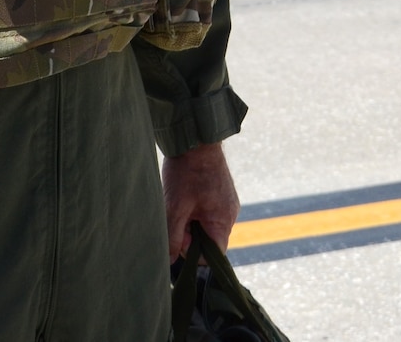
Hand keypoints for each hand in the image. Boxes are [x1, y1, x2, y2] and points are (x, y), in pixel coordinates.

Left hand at [163, 141, 239, 259]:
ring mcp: (226, 202)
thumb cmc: (186, 173)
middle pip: (209, 240)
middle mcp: (229, 214)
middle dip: (189, 235)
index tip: (179, 239)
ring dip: (190, 221)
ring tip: (179, 203)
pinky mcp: (220, 193)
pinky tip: (183, 196)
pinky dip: (194, 210)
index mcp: (223, 221)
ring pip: (206, 225)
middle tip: (175, 217)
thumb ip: (174, 238)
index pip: (213, 255)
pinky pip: (207, 212)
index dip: (194, 254)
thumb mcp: (175, 208)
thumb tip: (171, 262)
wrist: (195, 139)